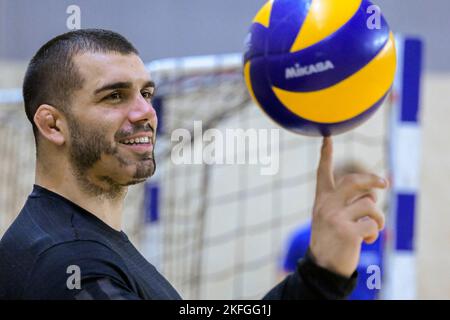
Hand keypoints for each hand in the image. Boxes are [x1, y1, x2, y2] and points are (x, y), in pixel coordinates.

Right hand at [309, 137, 387, 277]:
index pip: (323, 172)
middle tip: (385, 184)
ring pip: (370, 204)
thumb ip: (344, 202)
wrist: (321, 267)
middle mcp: (327, 205)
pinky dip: (376, 232)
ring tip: (372, 229)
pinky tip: (368, 240)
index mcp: (321, 200)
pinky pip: (373, 223)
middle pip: (354, 181)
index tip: (326, 137)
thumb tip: (372, 191)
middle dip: (373, 180)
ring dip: (378, 218)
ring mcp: (336, 218)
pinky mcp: (348, 232)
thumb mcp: (329, 217)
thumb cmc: (330, 239)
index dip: (325, 154)